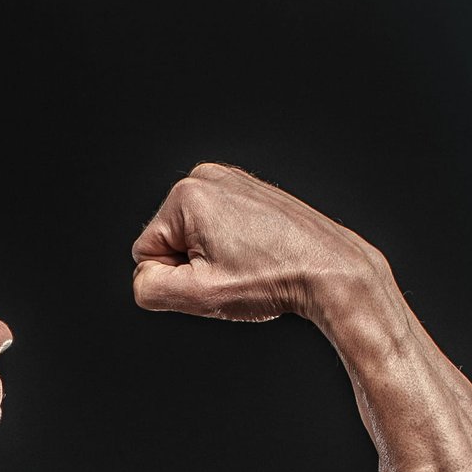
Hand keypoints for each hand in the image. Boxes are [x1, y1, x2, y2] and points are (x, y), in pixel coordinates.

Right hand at [130, 164, 373, 322]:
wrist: (328, 268)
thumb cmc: (271, 277)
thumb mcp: (199, 296)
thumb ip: (151, 290)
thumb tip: (144, 279)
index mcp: (187, 194)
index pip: (145, 252)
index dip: (174, 279)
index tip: (213, 280)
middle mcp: (206, 175)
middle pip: (170, 241)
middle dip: (194, 266)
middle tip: (233, 275)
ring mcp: (230, 179)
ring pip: (194, 237)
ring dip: (213, 259)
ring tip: (248, 265)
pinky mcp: (247, 189)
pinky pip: (218, 229)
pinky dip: (232, 248)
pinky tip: (257, 255)